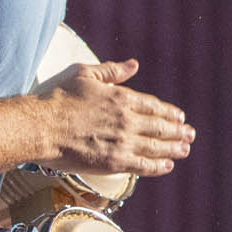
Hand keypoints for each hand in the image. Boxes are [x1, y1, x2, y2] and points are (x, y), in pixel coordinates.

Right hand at [41, 60, 193, 177]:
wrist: (41, 126)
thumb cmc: (57, 98)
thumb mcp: (84, 74)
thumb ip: (111, 70)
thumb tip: (134, 64)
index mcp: (121, 97)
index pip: (153, 106)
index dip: (169, 112)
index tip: (179, 116)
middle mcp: (126, 120)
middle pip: (160, 127)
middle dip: (177, 131)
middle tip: (190, 135)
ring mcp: (122, 142)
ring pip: (156, 147)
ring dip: (173, 148)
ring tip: (185, 150)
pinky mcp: (114, 162)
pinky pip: (143, 166)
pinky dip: (158, 166)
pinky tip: (167, 166)